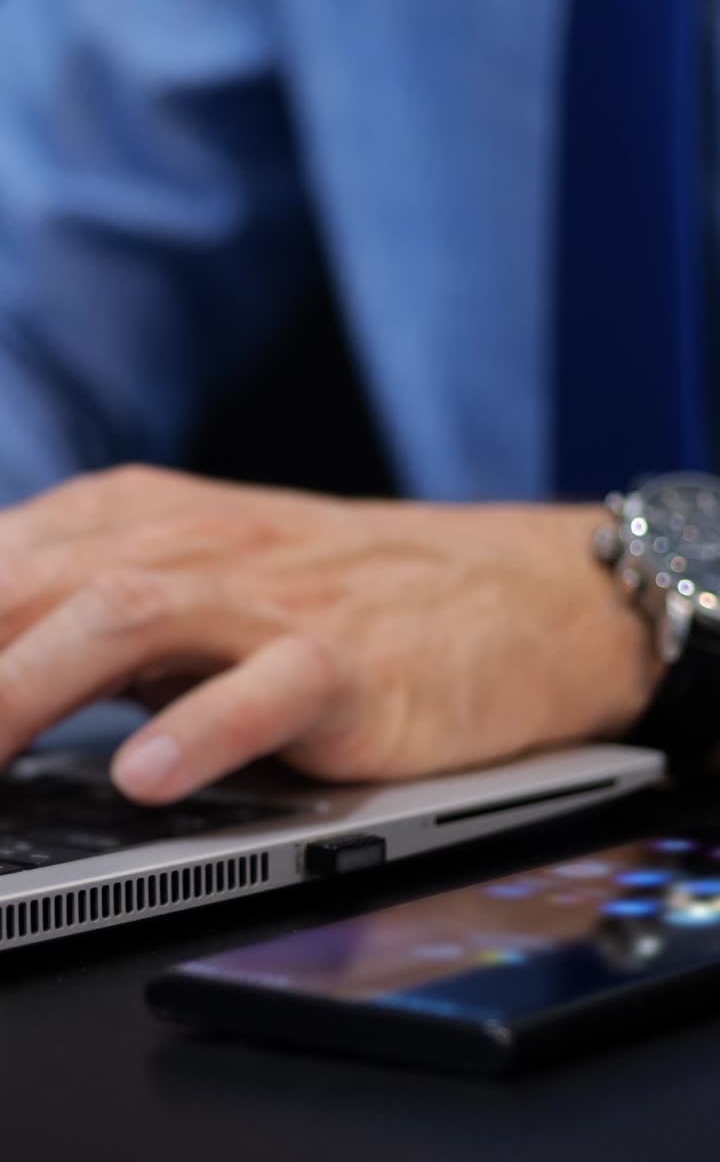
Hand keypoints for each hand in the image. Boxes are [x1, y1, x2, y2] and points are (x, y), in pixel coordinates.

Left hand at [0, 466, 660, 801]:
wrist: (515, 590)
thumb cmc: (346, 591)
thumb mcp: (201, 579)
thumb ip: (90, 611)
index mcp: (143, 520)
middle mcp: (198, 545)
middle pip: (37, 583)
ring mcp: (279, 600)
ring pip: (131, 615)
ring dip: (31, 685)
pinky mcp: (357, 661)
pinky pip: (273, 685)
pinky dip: (204, 726)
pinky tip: (148, 776)